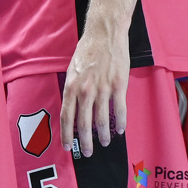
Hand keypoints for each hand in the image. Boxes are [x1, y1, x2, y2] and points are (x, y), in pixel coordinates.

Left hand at [59, 30, 128, 156]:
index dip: (66, 134)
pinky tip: (120, 130)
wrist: (104, 34)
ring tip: (105, 143)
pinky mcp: (118, 85)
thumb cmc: (87, 51)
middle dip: (85, 141)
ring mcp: (102, 88)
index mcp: (71, 86)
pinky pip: (119, 110)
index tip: (67, 146)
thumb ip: (72, 90)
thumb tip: (71, 109)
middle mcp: (85, 90)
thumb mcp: (72, 70)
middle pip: (84, 123)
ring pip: (102, 120)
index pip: (66, 117)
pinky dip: (120, 123)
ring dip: (103, 135)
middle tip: (87, 152)